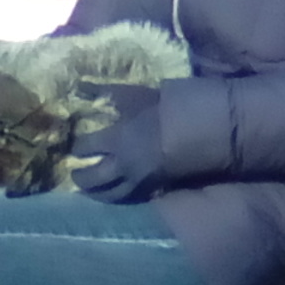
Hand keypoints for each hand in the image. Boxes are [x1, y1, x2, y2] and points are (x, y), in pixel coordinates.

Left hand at [65, 83, 168, 204]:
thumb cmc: (170, 104)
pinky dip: (123, 197)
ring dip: (98, 195)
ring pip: (113, 196)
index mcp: (117, 139)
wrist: (210, 125)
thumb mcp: (135, 93)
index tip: (74, 148)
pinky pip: (135, 197)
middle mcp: (124, 164)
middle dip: (81, 179)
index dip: (77, 148)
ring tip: (91, 193)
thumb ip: (104, 92)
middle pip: (93, 179)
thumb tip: (78, 86)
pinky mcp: (158, 187)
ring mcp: (142, 179)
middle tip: (75, 175)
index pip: (85, 148)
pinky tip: (119, 194)